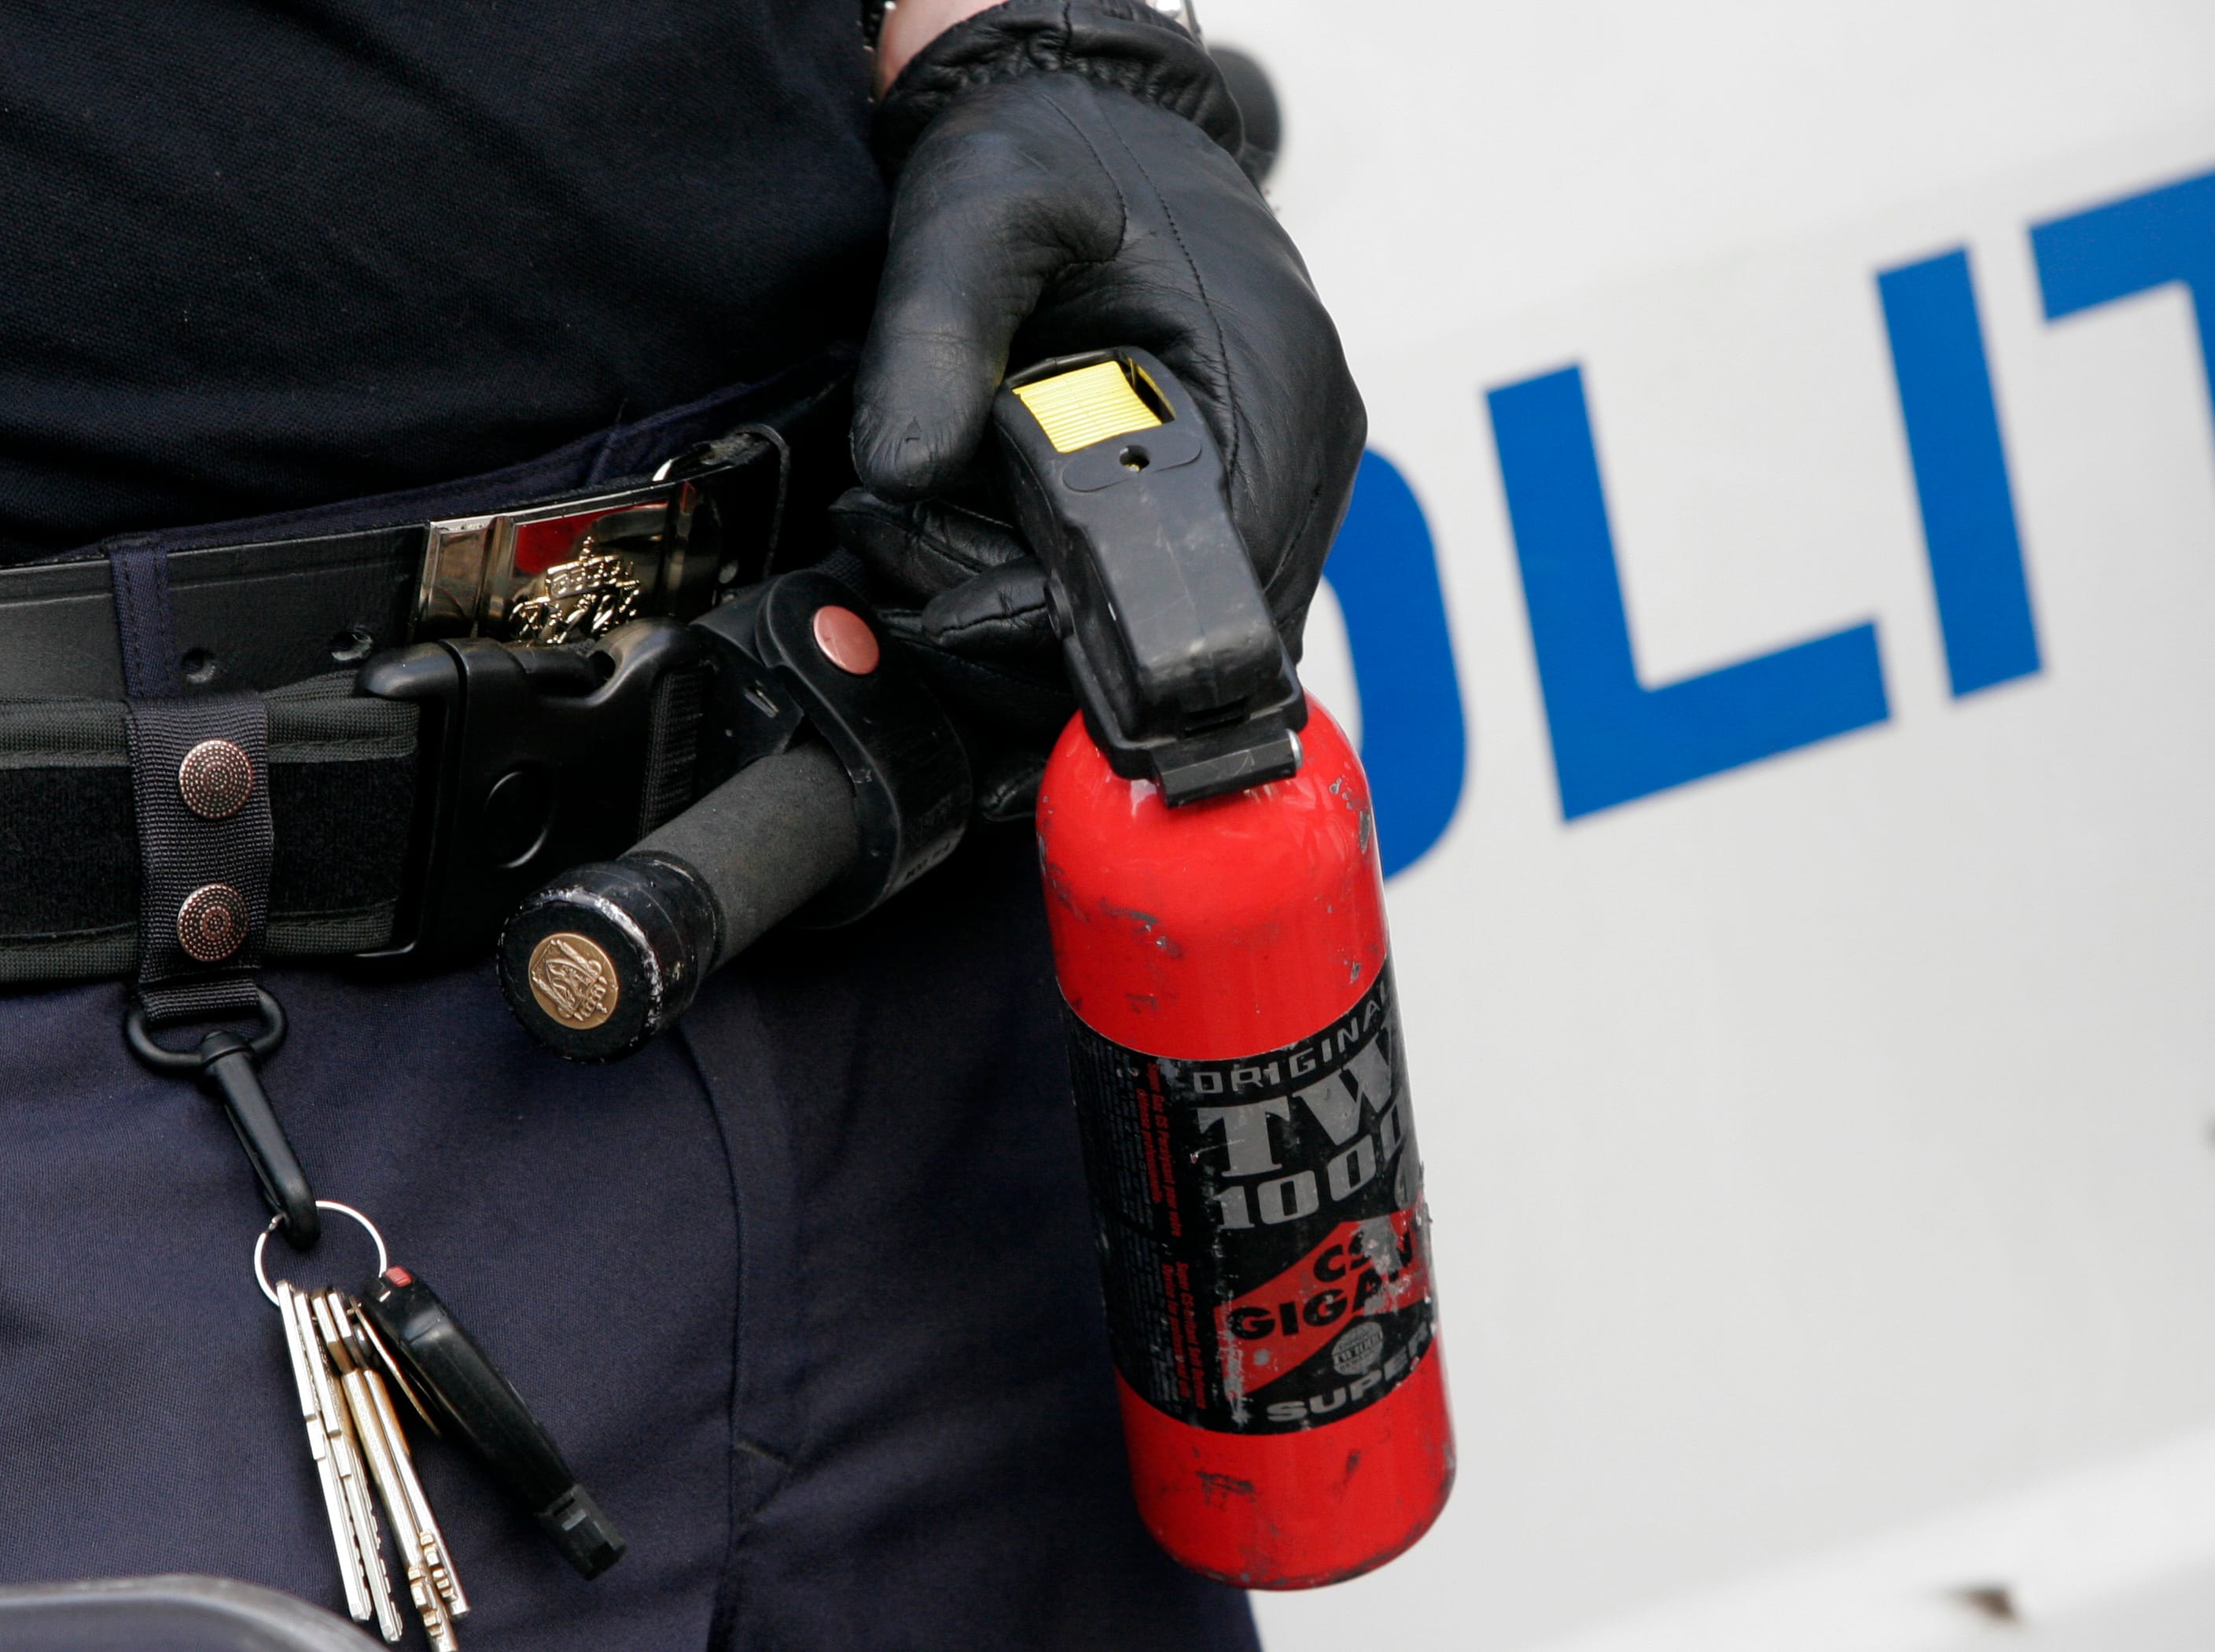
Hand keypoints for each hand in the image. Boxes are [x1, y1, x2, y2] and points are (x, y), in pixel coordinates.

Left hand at [839, 0, 1365, 816]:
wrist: (1104, 122)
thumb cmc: (1059, 154)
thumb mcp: (976, 212)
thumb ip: (934, 335)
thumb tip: (903, 470)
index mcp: (1269, 382)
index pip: (1207, 584)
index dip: (1078, 627)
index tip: (950, 608)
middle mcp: (1300, 451)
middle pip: (1189, 634)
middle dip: (1036, 628)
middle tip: (909, 548)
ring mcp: (1281, 484)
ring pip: (1172, 634)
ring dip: (1043, 619)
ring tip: (937, 526)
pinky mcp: (1242, 499)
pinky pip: (1162, 596)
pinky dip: (1067, 594)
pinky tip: (992, 530)